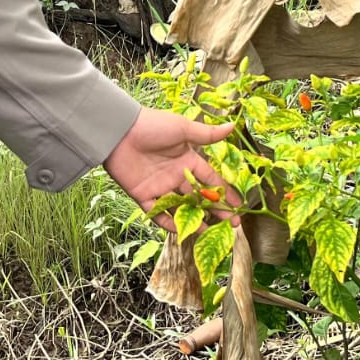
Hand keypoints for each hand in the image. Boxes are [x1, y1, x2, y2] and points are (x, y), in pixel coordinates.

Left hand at [102, 107, 238, 231]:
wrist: (119, 132)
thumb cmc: (152, 126)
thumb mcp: (183, 129)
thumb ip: (207, 135)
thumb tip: (232, 126)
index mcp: (187, 160)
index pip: (211, 179)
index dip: (225, 192)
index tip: (239, 205)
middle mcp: (175, 175)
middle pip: (199, 198)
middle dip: (216, 211)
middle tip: (232, 224)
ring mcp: (160, 187)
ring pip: (181, 209)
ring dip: (195, 221)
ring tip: (211, 233)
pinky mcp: (143, 196)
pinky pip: (158, 215)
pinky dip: (169, 224)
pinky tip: (182, 232)